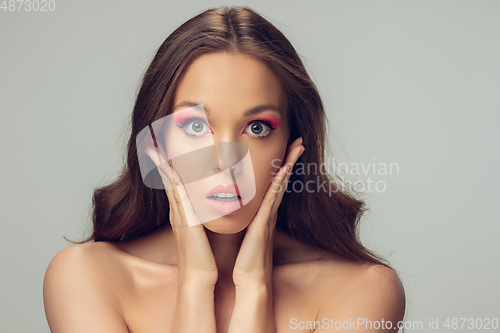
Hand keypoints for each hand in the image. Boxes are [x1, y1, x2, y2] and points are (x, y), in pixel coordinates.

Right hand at [145, 147, 217, 285]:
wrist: (199, 273)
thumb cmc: (204, 254)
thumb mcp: (204, 230)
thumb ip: (205, 219)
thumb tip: (212, 208)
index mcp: (183, 212)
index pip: (175, 184)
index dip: (169, 167)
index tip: (164, 150)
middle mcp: (177, 210)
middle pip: (167, 179)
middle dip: (160, 160)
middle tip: (152, 142)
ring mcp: (177, 212)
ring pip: (168, 182)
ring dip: (161, 164)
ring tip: (152, 146)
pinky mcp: (181, 216)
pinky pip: (174, 190)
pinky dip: (168, 176)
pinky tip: (164, 162)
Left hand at [232, 137, 304, 287]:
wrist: (251, 278)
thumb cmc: (247, 258)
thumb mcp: (246, 232)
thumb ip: (246, 220)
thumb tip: (236, 206)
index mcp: (264, 213)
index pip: (274, 184)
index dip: (281, 167)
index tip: (286, 150)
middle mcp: (270, 211)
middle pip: (282, 180)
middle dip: (290, 160)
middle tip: (298, 141)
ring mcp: (270, 216)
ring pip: (281, 184)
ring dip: (289, 165)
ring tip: (297, 147)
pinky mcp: (265, 222)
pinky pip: (274, 198)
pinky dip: (280, 182)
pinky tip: (285, 169)